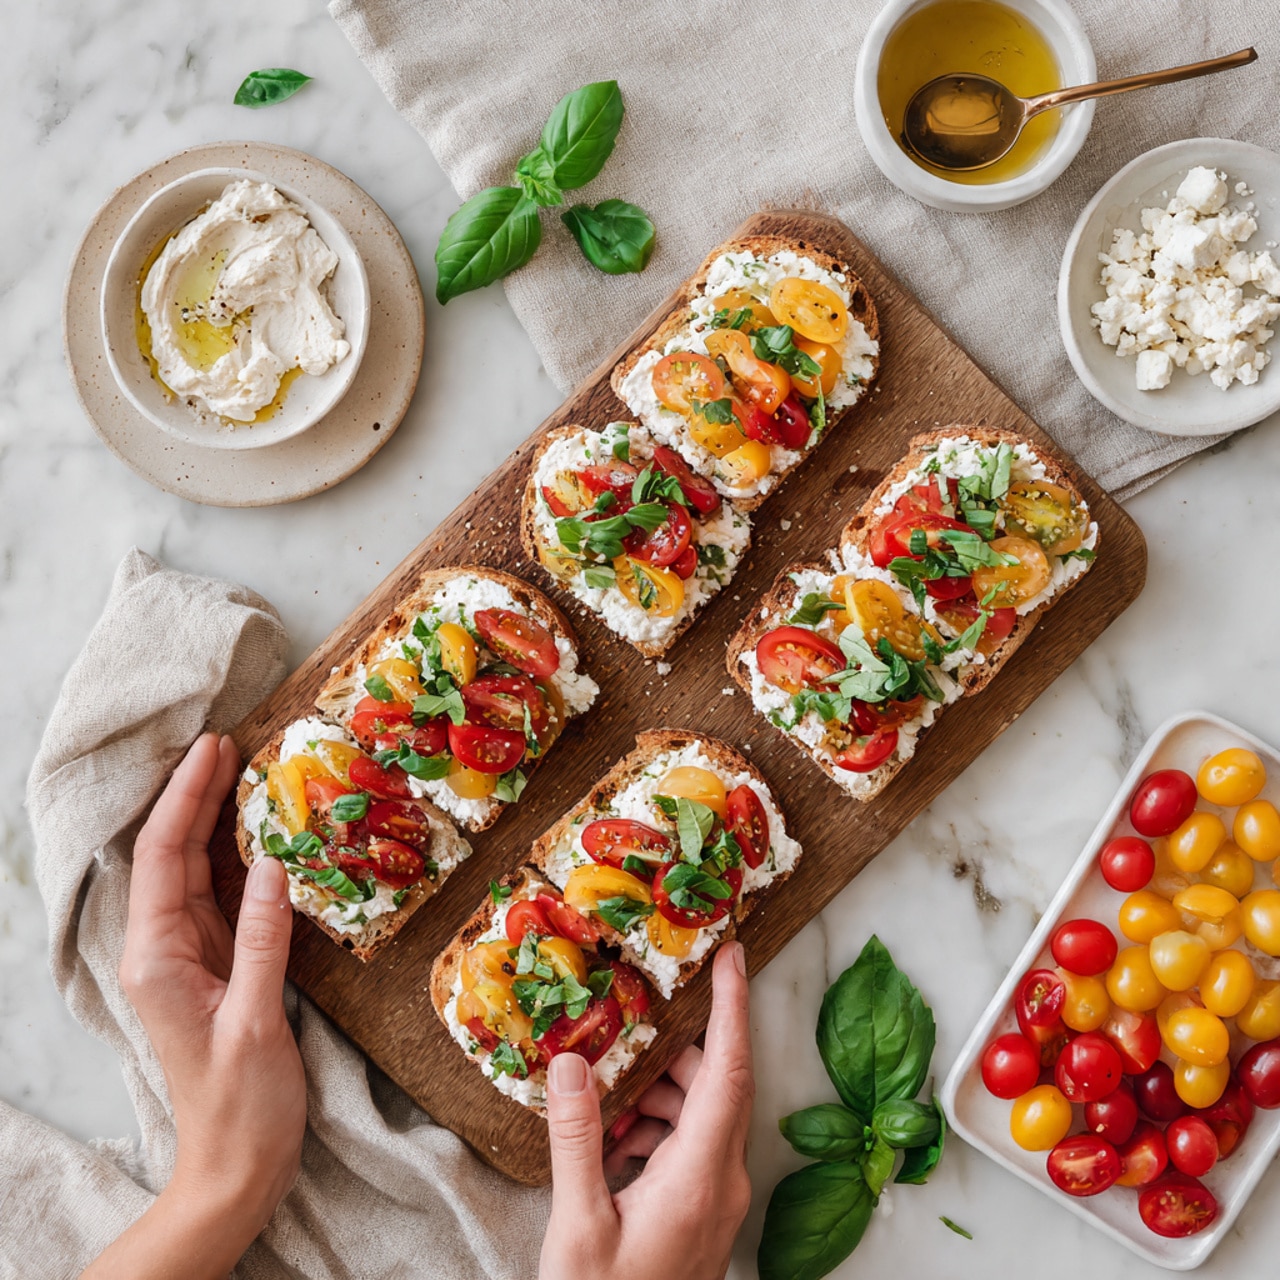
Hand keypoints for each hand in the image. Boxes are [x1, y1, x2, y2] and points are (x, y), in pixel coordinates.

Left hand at [84, 734, 304, 1279]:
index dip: (186, 798)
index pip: (163, 857)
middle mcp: (163, 947)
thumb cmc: (242, 1104)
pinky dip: (239, 855)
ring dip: (215, 818)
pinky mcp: (218, 964)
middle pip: (174, 853)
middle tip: (231, 741)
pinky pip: (224, 895)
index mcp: (157, 957)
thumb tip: (279, 863)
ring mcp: (189, 954)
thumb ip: (263, 940)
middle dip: (196, 795)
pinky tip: (261, 831)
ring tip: (245, 770)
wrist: (236, 1165)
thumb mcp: (255, 1022)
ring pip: (196, 869)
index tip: (215, 749)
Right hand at [538, 942, 753, 1279]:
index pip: (730, 1070)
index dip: (734, 1007)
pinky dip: (657, 1127)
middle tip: (637, 1021)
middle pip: (716, 1085)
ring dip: (659, 1094)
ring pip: (702, 1115)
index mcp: (703, 1173)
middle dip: (677, 1050)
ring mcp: (719, 1198)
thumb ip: (577, 1137)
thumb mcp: (580, 1223)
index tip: (736, 955)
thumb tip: (570, 1062)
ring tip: (608, 1098)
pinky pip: (692, 1146)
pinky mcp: (704, 1212)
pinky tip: (613, 1142)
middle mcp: (724, 1180)